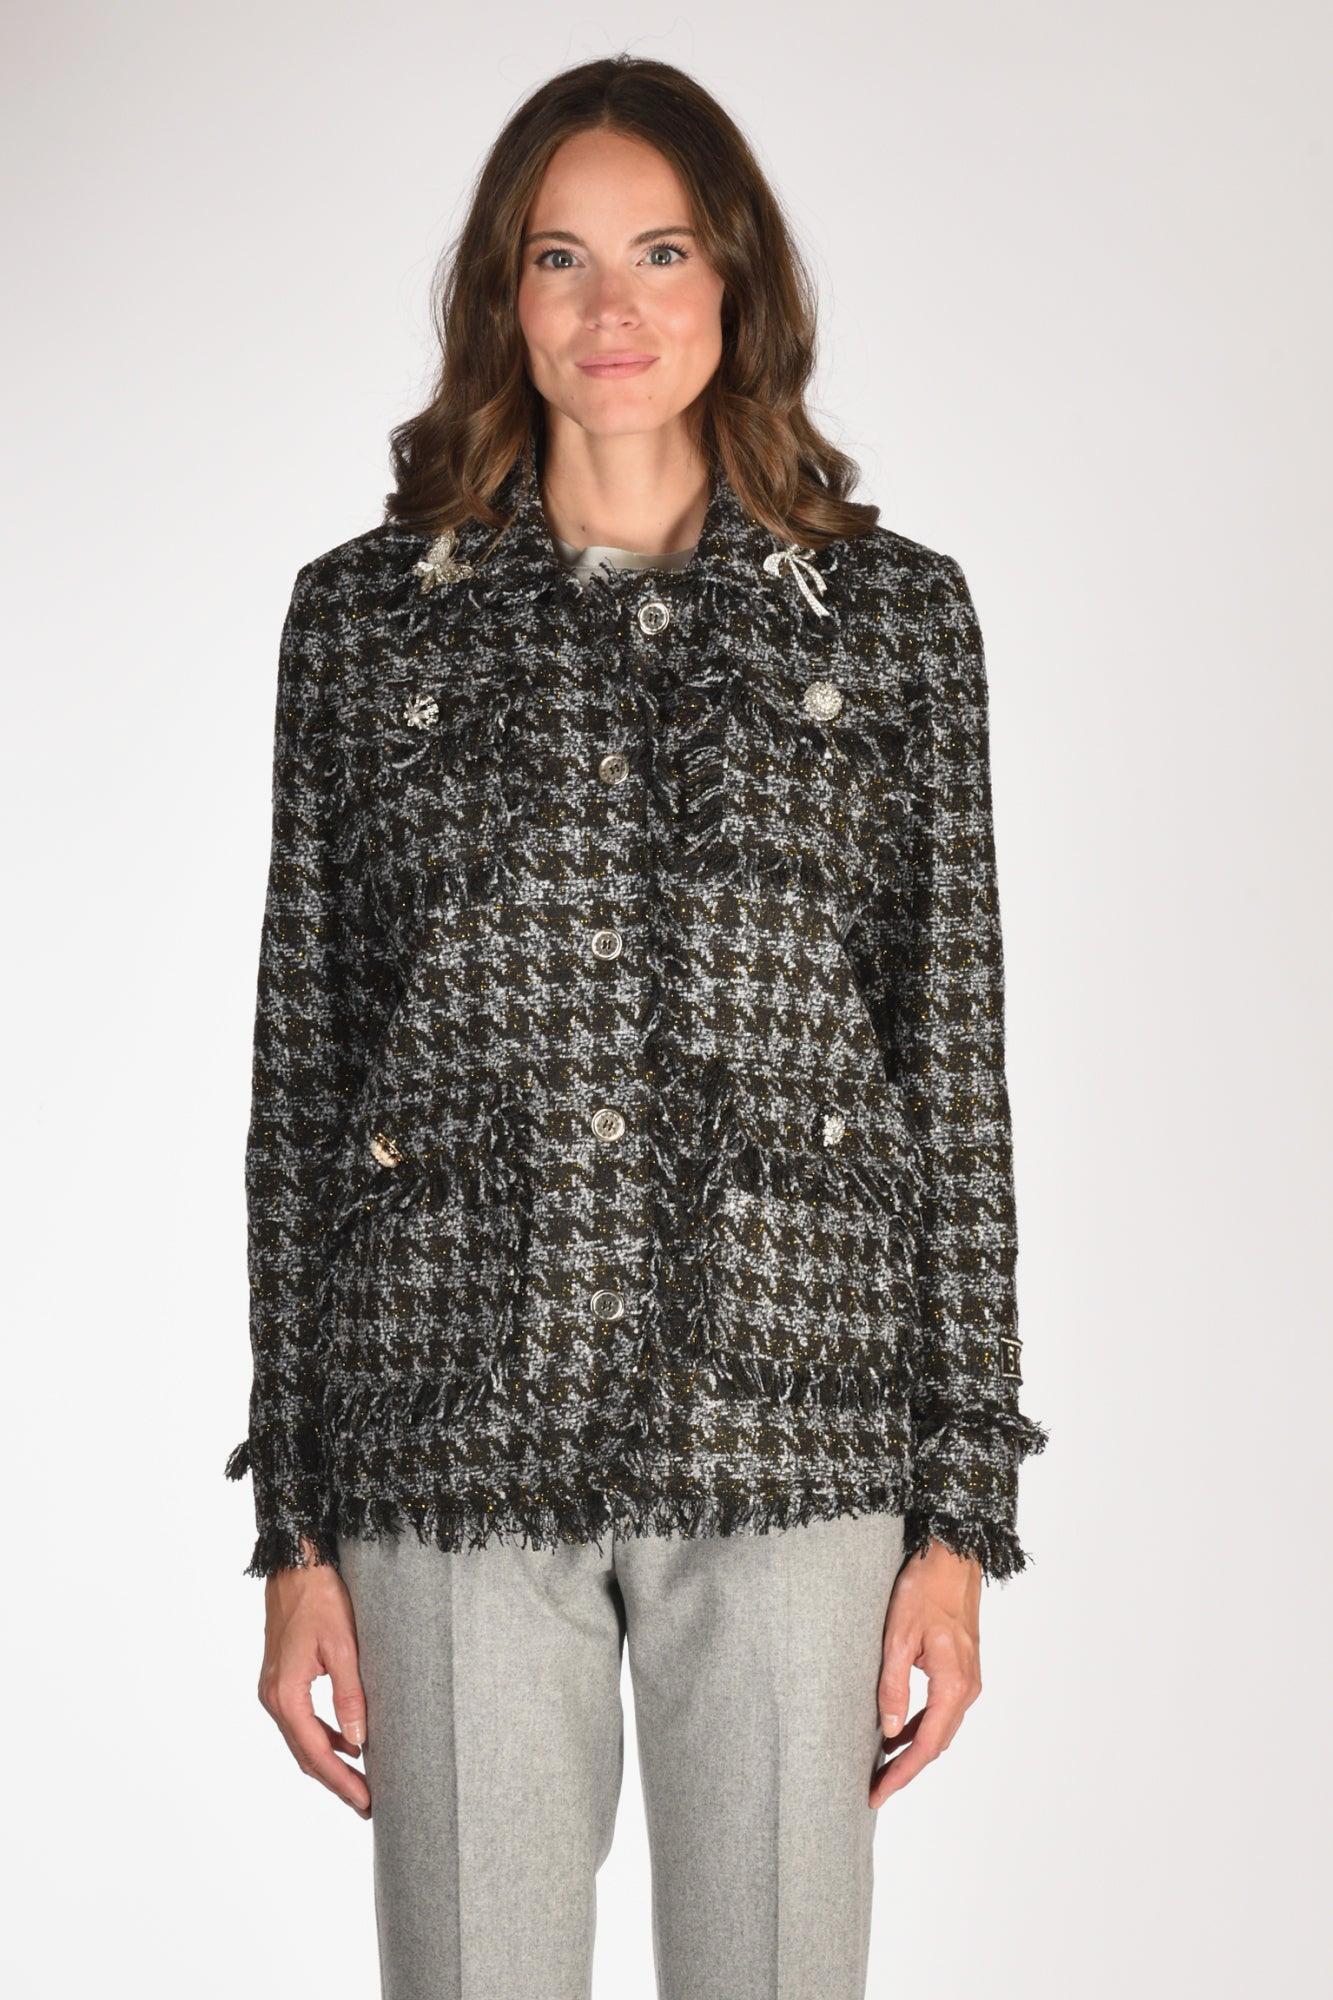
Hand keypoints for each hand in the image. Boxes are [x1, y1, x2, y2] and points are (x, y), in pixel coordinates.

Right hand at [258, 1535, 370, 1817]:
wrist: (295, 1565)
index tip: (366, 1802)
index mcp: (285, 1695)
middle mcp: (273, 1698)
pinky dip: (323, 1738)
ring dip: (330, 1763)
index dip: (343, 1781)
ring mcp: (273, 1690)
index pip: (316, 1753)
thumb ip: (350, 1694)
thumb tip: (359, 1741)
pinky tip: (347, 1742)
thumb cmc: (320, 1598)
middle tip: (367, 1804)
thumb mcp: (343, 1645)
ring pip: (302, 1740)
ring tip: (360, 1783)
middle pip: (305, 1755)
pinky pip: (301, 1721)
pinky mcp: (281, 1679)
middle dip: (336, 1781)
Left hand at [869, 1541, 982, 1805]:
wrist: (953, 1557)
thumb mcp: (899, 1637)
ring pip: (940, 1729)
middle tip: (874, 1788)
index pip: (927, 1745)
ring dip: (913, 1749)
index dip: (902, 1773)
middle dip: (906, 1769)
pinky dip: (920, 1726)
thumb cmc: (925, 1589)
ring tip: (880, 1766)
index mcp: (954, 1684)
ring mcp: (968, 1680)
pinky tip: (896, 1732)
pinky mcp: (962, 1670)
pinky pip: (942, 1710)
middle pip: (936, 1744)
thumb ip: (894, 1686)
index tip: (878, 1793)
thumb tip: (888, 1732)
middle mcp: (967, 1688)